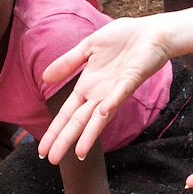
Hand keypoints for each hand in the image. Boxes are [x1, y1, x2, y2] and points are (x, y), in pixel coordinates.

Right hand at [38, 17, 178, 162]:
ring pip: (98, 118)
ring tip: (77, 153)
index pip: (66, 113)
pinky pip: (120, 95)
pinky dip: (111, 104)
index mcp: (88, 86)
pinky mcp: (131, 81)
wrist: (150, 32)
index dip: (55, 131)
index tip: (42, 150)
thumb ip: (68, 63)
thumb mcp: (87, 48)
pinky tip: (101, 113)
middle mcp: (100, 94)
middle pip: (78, 122)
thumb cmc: (122, 40)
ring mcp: (116, 90)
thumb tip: (45, 78)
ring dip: (88, 135)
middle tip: (51, 160)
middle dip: (64, 140)